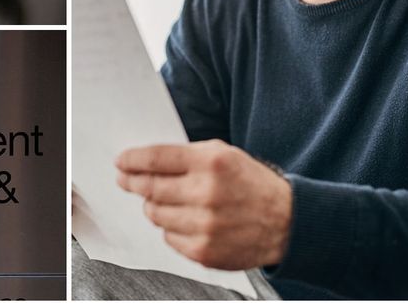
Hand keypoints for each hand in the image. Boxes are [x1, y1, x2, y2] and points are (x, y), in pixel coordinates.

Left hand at [116, 139, 291, 269]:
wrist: (286, 222)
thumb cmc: (251, 184)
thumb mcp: (224, 155)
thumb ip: (187, 156)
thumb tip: (145, 161)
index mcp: (211, 163)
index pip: (156, 159)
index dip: (132, 160)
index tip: (121, 162)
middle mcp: (207, 193)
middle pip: (150, 188)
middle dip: (133, 183)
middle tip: (126, 180)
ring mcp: (205, 225)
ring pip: (155, 214)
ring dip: (153, 206)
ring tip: (163, 201)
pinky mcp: (204, 251)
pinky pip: (168, 237)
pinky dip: (170, 228)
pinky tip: (185, 220)